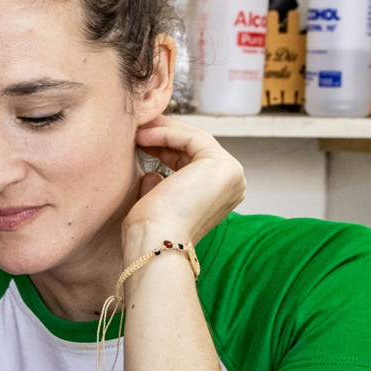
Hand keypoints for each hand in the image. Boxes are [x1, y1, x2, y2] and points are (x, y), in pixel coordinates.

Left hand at [123, 118, 246, 256]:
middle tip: (139, 126)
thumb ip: (160, 185)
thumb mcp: (157, 201)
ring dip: (164, 130)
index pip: (193, 160)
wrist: (156, 244)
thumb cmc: (151, 231)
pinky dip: (167, 133)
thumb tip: (152, 174)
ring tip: (138, 129)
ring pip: (195, 139)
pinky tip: (144, 136)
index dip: (166, 146)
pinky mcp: (223, 165)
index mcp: (219, 197)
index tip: (140, 138)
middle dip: (166, 134)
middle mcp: (232, 186)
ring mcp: (231, 174)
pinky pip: (192, 138)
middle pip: (196, 147)